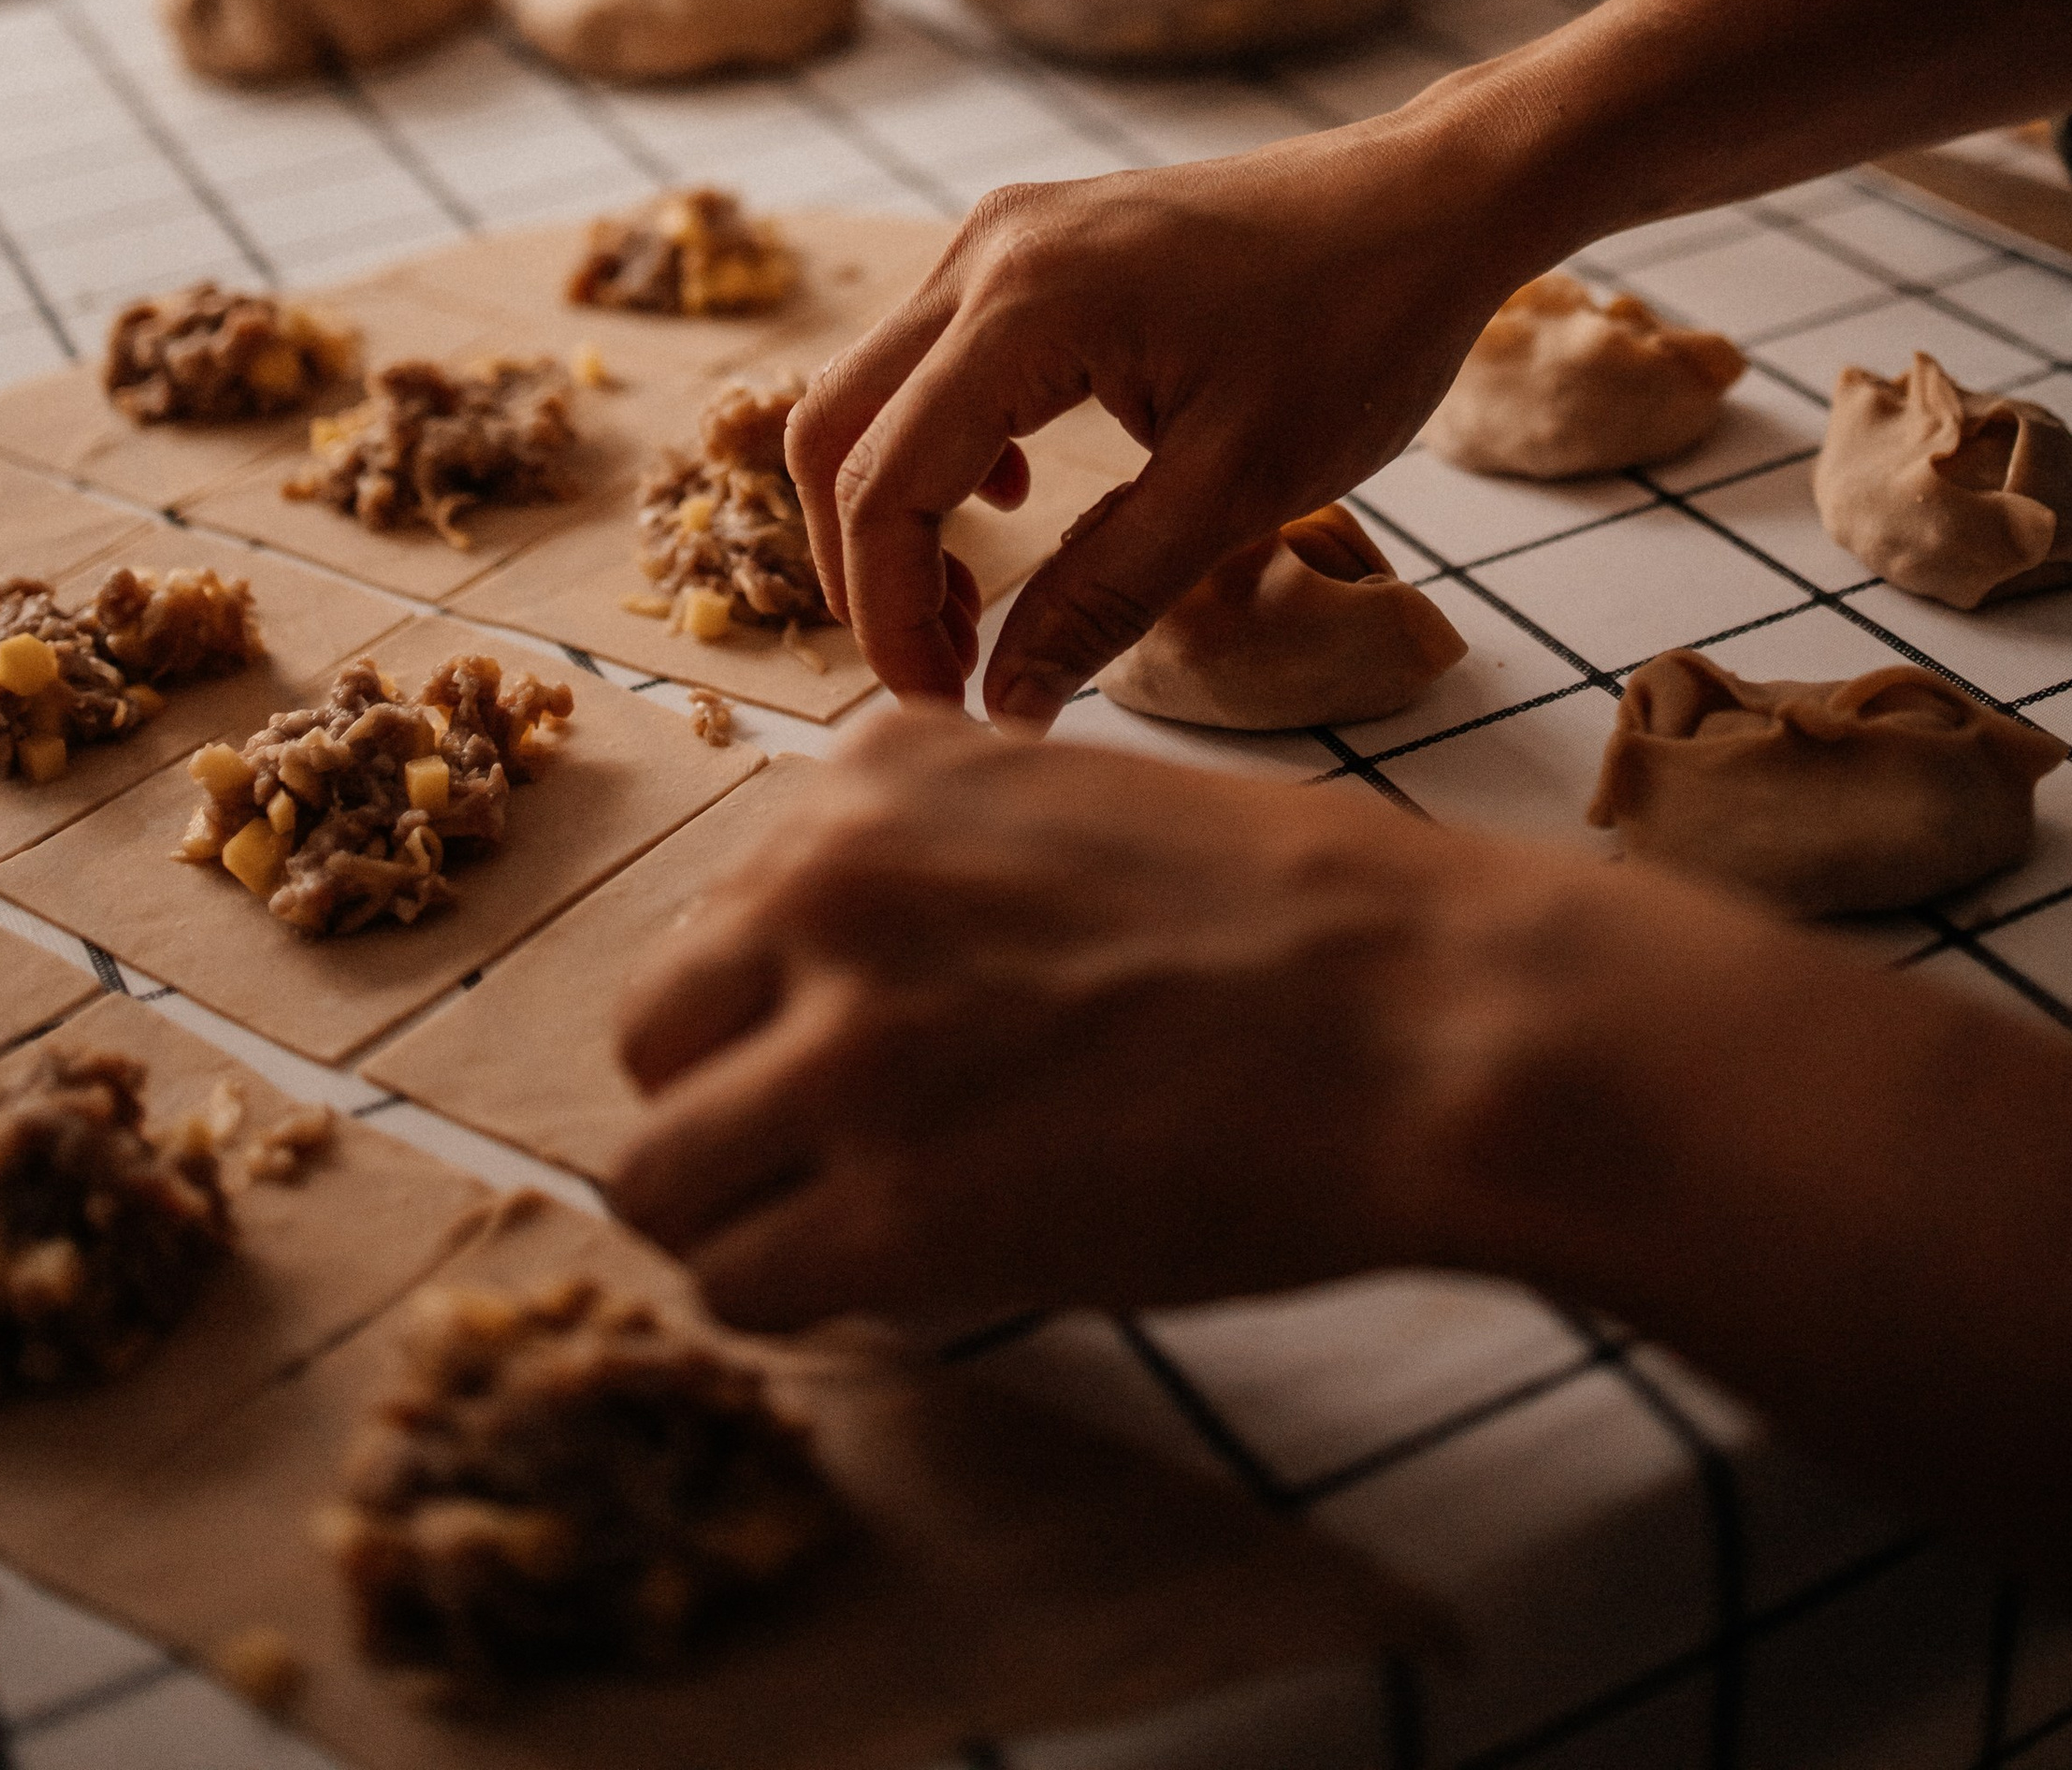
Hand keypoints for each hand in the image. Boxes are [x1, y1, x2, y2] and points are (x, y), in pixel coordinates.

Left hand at [607, 704, 1519, 1326]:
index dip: (787, 1004)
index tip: (881, 1052)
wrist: (1417, 1017)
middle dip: (732, 1103)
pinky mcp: (889, 1210)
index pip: (725, 913)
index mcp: (874, 771)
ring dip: (745, 1217)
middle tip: (847, 1157)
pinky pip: (737, 1285)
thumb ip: (923, 860)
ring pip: (661, 1176)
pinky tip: (902, 1282)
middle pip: (654, 1032)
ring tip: (858, 1233)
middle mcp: (827, 885)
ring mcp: (847, 1048)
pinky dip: (798, 1301)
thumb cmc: (1291, 920)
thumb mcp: (1070, 803)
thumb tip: (808, 986)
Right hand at [786, 81, 1535, 722]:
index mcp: (1025, 306)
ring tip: (977, 609)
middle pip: (835, 428)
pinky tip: (1014, 501)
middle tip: (945, 669)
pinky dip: (937, 445)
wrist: (1429, 202)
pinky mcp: (1034, 241)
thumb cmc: (1359, 330)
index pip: (886, 483)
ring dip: (897, 508)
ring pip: (876, 390)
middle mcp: (987, 251)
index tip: (942, 705)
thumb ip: (1104, 596)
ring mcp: (1004, 234)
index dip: (890, 614)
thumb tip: (1003, 705)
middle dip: (867, 567)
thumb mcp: (1238, 487)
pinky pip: (932, 355)